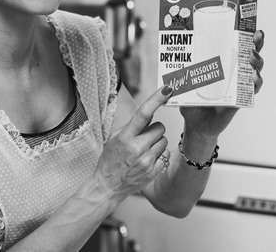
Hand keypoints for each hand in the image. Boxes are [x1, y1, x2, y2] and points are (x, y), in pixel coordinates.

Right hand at [94, 85, 171, 200]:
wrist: (108, 186)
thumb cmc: (110, 160)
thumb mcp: (115, 138)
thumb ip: (133, 126)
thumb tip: (150, 113)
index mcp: (125, 137)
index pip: (143, 114)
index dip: (156, 99)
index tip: (167, 89)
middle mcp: (137, 148)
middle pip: (160, 127)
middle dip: (154, 130)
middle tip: (143, 137)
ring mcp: (146, 161)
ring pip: (164, 141)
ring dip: (157, 143)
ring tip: (143, 151)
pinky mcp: (154, 171)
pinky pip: (166, 155)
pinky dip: (159, 155)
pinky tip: (147, 160)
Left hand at [179, 30, 264, 139]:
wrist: (195, 125)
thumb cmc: (192, 102)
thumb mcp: (184, 84)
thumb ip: (178, 76)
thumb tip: (168, 71)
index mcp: (222, 65)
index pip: (237, 47)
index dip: (246, 36)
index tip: (251, 26)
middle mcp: (233, 75)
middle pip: (251, 56)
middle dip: (257, 44)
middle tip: (256, 37)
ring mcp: (238, 87)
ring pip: (255, 71)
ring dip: (257, 63)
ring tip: (251, 57)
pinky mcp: (239, 101)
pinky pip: (251, 92)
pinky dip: (254, 84)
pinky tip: (253, 78)